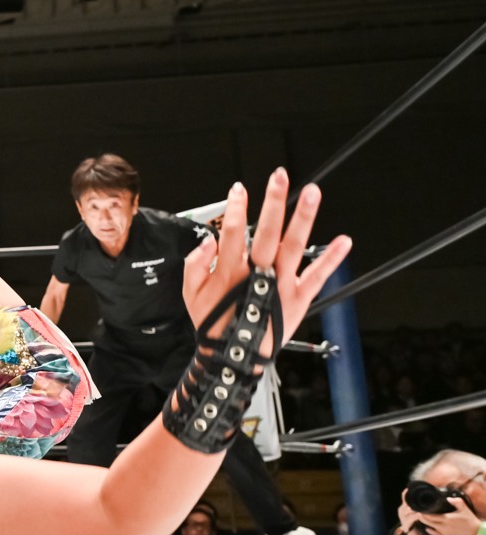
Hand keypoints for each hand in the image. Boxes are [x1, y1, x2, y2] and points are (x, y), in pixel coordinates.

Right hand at [181, 169, 351, 358]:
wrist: (232, 358)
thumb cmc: (213, 324)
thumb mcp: (190, 295)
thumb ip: (195, 265)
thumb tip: (209, 242)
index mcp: (230, 271)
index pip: (232, 231)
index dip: (236, 208)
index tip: (239, 189)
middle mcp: (258, 274)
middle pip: (267, 231)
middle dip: (273, 202)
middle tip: (279, 176)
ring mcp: (280, 285)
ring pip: (294, 246)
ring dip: (304, 218)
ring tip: (312, 192)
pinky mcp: (298, 299)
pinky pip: (317, 276)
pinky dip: (332, 260)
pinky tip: (344, 241)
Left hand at [420, 497, 482, 534]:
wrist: (477, 532)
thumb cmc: (470, 520)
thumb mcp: (464, 508)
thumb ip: (456, 501)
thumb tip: (447, 498)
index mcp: (446, 519)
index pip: (429, 516)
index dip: (423, 513)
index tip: (419, 510)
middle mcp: (444, 527)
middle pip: (427, 522)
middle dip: (422, 518)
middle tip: (419, 513)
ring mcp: (445, 534)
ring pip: (430, 528)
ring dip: (426, 524)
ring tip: (423, 519)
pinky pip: (436, 534)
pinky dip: (431, 530)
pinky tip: (429, 527)